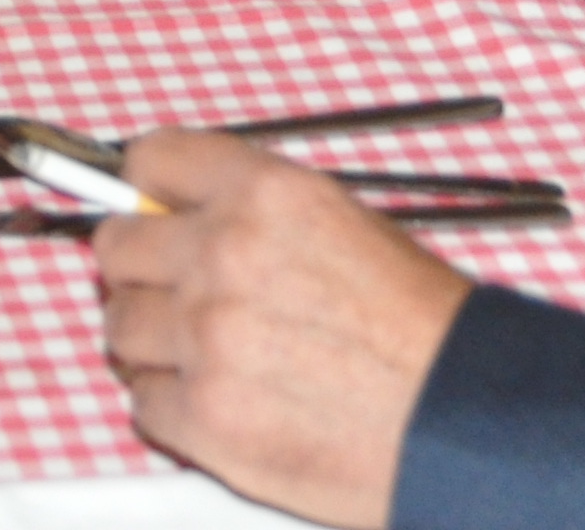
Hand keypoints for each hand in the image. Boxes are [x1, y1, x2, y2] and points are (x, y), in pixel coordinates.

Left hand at [92, 132, 470, 525]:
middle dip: (141, 271)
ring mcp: (206, 340)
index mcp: (264, 194)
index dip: (145, 191)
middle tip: (175, 295)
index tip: (148, 212)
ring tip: (208, 358)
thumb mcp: (346, 224)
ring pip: (119, 329)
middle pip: (115, 248)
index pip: (150, 162)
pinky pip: (142, 404)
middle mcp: (223, 256)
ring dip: (153, 344)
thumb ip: (251, 211)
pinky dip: (172, 408)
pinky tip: (222, 404)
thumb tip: (171, 215)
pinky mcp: (205, 419)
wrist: (469, 422)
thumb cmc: (422, 329)